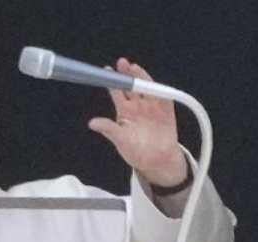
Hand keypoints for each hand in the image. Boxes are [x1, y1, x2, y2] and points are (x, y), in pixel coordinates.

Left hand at [87, 58, 187, 187]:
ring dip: (141, 77)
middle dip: (127, 73)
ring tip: (134, 68)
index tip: (106, 70)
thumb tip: (92, 123)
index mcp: (124, 110)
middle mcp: (137, 105)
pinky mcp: (166, 110)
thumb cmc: (136, 151)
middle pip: (131, 85)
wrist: (157, 162)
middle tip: (122, 63)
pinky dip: (160, 91)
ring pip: (146, 88)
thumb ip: (109, 130)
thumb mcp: (120, 141)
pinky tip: (153, 84)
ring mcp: (152, 106)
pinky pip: (163, 97)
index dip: (112, 81)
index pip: (117, 91)